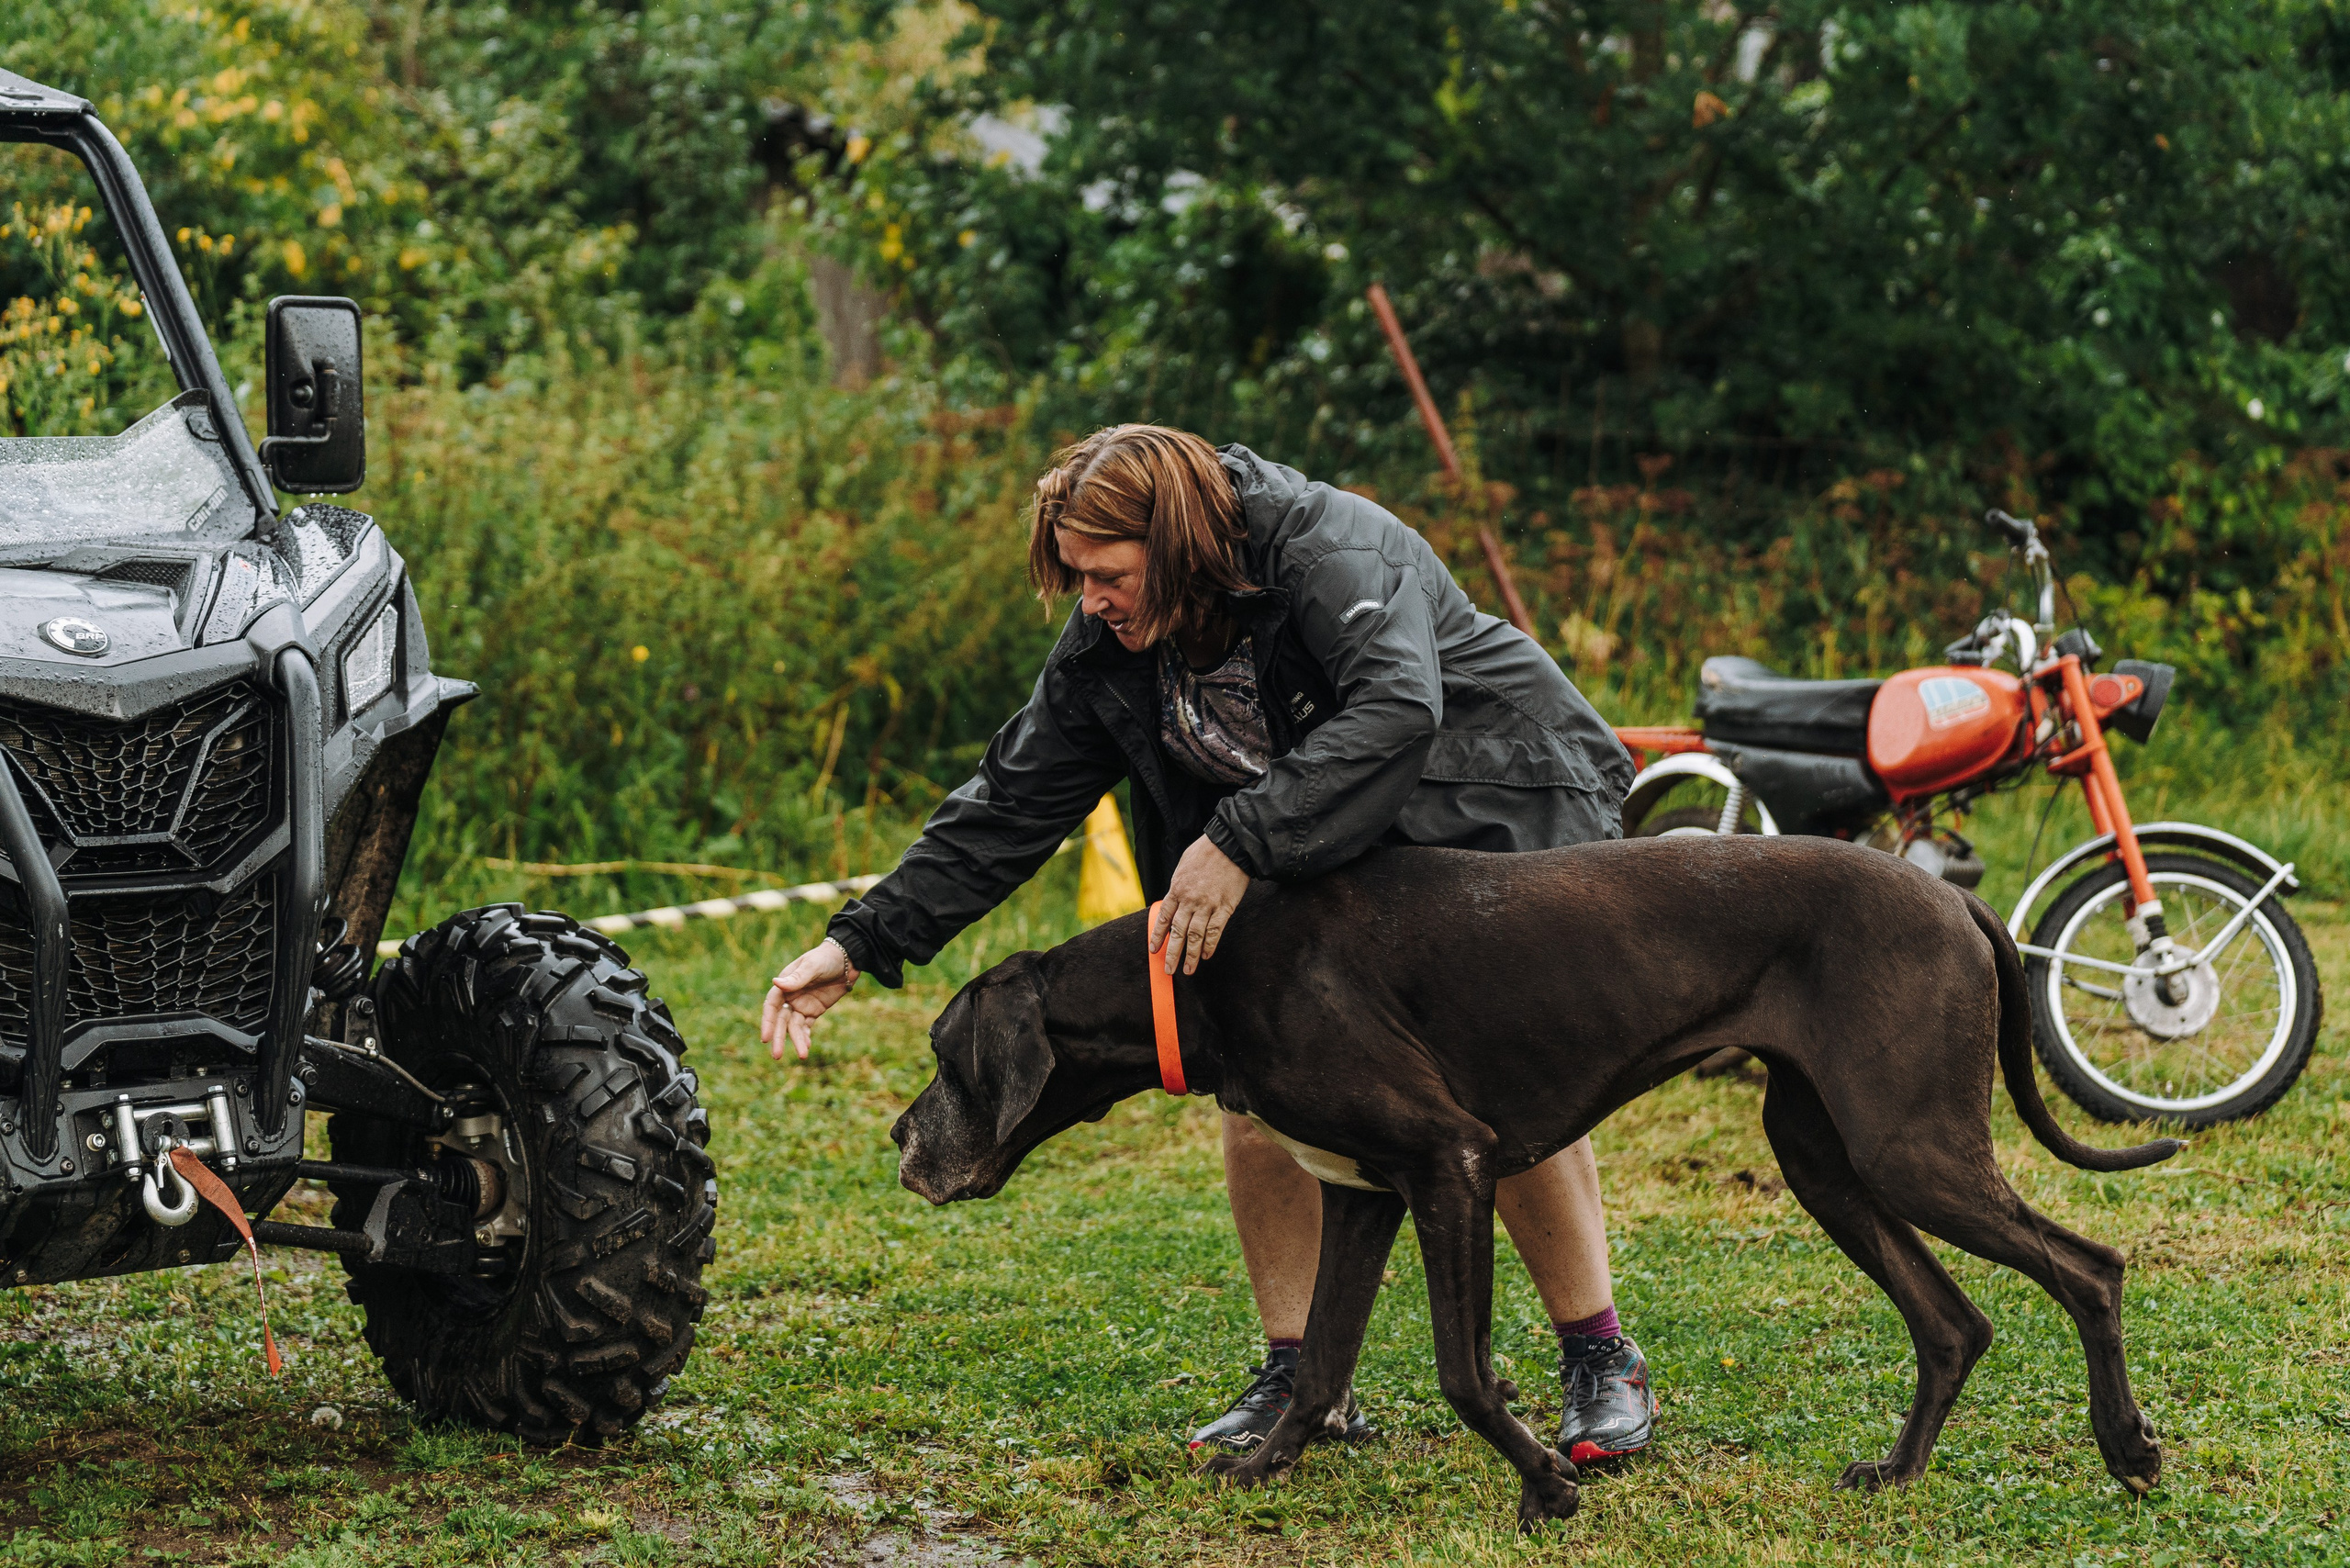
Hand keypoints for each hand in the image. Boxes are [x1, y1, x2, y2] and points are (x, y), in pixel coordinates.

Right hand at [760, 937, 858, 1060]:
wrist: (848, 959)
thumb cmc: (826, 958)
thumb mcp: (812, 966)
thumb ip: (797, 978)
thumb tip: (775, 982)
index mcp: (784, 984)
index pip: (771, 1006)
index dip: (767, 1022)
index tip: (765, 1038)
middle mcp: (790, 996)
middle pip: (781, 1020)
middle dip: (779, 1037)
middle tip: (777, 1055)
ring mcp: (802, 1004)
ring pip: (795, 1026)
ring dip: (797, 1040)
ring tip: (802, 1055)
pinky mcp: (814, 1010)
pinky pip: (807, 1026)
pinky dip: (806, 1036)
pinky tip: (806, 1047)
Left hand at [1150, 837, 1250, 975]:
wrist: (1230, 845)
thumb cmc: (1206, 851)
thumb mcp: (1183, 865)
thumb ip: (1178, 885)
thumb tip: (1175, 899)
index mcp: (1177, 889)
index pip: (1164, 918)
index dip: (1158, 936)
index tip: (1154, 949)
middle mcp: (1190, 900)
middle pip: (1178, 932)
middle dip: (1172, 953)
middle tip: (1168, 970)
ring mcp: (1207, 905)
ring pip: (1196, 936)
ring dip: (1191, 955)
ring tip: (1188, 970)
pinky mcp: (1225, 907)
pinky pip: (1215, 931)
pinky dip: (1210, 945)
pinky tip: (1207, 955)